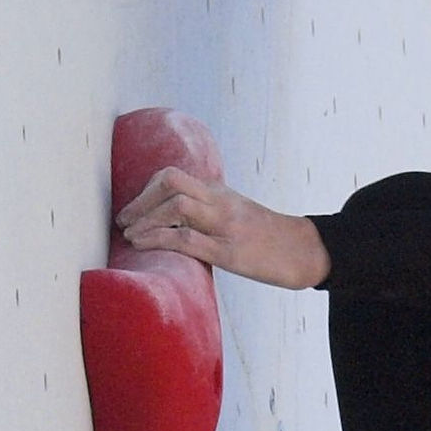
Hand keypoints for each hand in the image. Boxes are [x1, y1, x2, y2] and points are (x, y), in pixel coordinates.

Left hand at [116, 167, 327, 288]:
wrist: (306, 252)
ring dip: (144, 220)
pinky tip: (143, 245)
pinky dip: (158, 240)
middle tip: (123, 221)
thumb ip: (210, 212)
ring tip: (130, 236)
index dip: (146, 190)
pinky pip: (187, 239)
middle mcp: (221, 203)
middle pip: (170, 181)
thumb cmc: (269, 238)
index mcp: (220, 193)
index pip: (174, 176)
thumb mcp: (238, 214)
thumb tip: (177, 222)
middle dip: (139, 200)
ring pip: (176, 206)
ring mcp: (226, 226)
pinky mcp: (230, 253)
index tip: (136, 210)